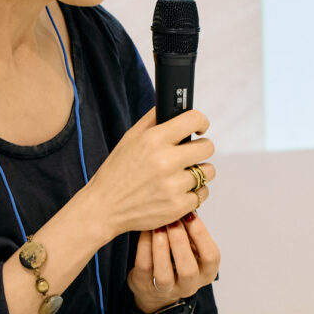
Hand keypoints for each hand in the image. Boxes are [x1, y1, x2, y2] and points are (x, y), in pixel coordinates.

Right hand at [74, 108, 214, 240]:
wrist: (104, 208)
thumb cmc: (116, 173)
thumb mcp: (129, 138)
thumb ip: (153, 119)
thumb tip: (173, 106)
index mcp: (154, 140)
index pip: (194, 120)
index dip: (200, 122)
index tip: (199, 128)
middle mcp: (166, 161)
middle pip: (207, 147)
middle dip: (201, 149)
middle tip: (190, 154)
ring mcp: (173, 186)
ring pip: (208, 172)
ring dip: (198, 173)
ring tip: (181, 175)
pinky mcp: (178, 206)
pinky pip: (202, 194)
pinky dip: (193, 193)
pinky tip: (178, 191)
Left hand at [130, 213, 220, 313]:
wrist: (156, 286)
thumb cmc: (178, 258)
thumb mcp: (192, 248)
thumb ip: (193, 233)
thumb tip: (188, 204)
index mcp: (206, 273)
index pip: (211, 257)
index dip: (201, 235)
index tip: (190, 215)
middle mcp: (189, 286)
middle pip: (188, 270)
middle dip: (180, 242)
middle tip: (173, 221)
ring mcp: (166, 290)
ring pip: (164, 274)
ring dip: (161, 247)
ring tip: (158, 226)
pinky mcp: (145, 286)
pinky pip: (144, 267)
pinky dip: (145, 246)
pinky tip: (145, 231)